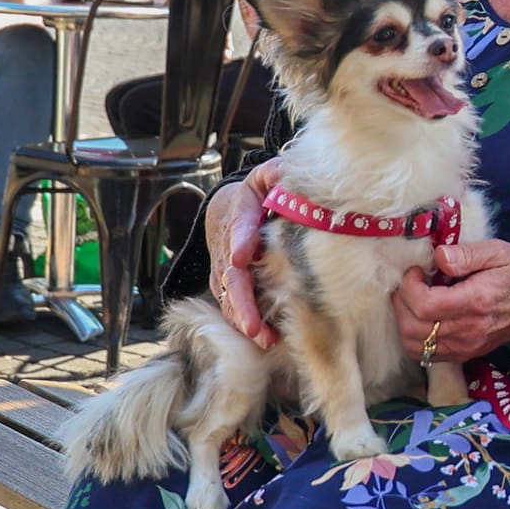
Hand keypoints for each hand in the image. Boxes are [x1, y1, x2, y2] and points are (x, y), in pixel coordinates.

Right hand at [206, 158, 281, 348]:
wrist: (226, 207)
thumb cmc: (256, 193)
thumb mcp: (265, 176)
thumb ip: (275, 173)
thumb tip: (284, 169)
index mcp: (240, 211)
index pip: (239, 224)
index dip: (241, 240)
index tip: (243, 256)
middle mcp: (229, 243)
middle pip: (231, 273)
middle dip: (241, 299)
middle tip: (253, 324)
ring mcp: (225, 266)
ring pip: (229, 294)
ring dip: (244, 317)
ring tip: (263, 339)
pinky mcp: (226, 282)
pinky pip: (231, 303)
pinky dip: (243, 321)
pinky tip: (263, 339)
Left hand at [392, 240, 509, 363]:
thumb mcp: (497, 252)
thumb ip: (465, 254)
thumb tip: (437, 257)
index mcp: (475, 301)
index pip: (425, 305)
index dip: (409, 287)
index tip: (416, 271)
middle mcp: (468, 330)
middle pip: (413, 328)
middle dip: (401, 304)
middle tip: (410, 284)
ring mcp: (466, 346)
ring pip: (415, 345)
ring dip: (405, 322)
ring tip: (413, 301)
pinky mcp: (465, 354)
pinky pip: (427, 355)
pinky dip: (415, 338)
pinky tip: (423, 318)